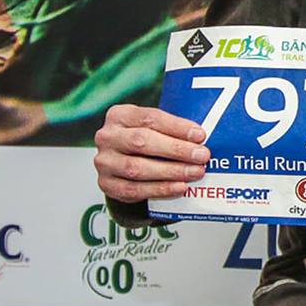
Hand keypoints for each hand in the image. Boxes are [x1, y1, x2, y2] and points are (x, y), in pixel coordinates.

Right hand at [93, 104, 209, 202]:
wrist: (120, 163)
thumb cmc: (144, 140)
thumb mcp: (153, 127)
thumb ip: (172, 129)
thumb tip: (200, 138)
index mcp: (119, 115)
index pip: (150, 118)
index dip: (176, 127)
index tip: (200, 135)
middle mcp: (107, 137)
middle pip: (142, 141)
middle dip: (176, 149)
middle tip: (202, 156)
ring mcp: (104, 162)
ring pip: (137, 168)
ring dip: (171, 171)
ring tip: (195, 172)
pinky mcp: (107, 184)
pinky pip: (134, 190)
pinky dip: (160, 189)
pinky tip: (180, 187)